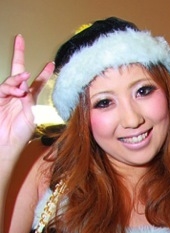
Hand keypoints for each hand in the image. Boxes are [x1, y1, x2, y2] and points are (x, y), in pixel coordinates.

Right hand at [0, 34, 53, 150]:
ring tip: (23, 85)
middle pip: (18, 71)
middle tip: (20, 39)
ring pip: (11, 79)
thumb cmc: (21, 134)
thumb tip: (25, 89)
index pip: (37, 83)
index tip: (51, 63)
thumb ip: (30, 102)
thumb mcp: (32, 117)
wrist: (7, 143)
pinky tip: (17, 92)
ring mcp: (6, 96)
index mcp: (29, 100)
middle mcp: (17, 95)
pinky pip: (3, 88)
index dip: (43, 73)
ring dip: (18, 80)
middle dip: (18, 54)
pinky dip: (10, 88)